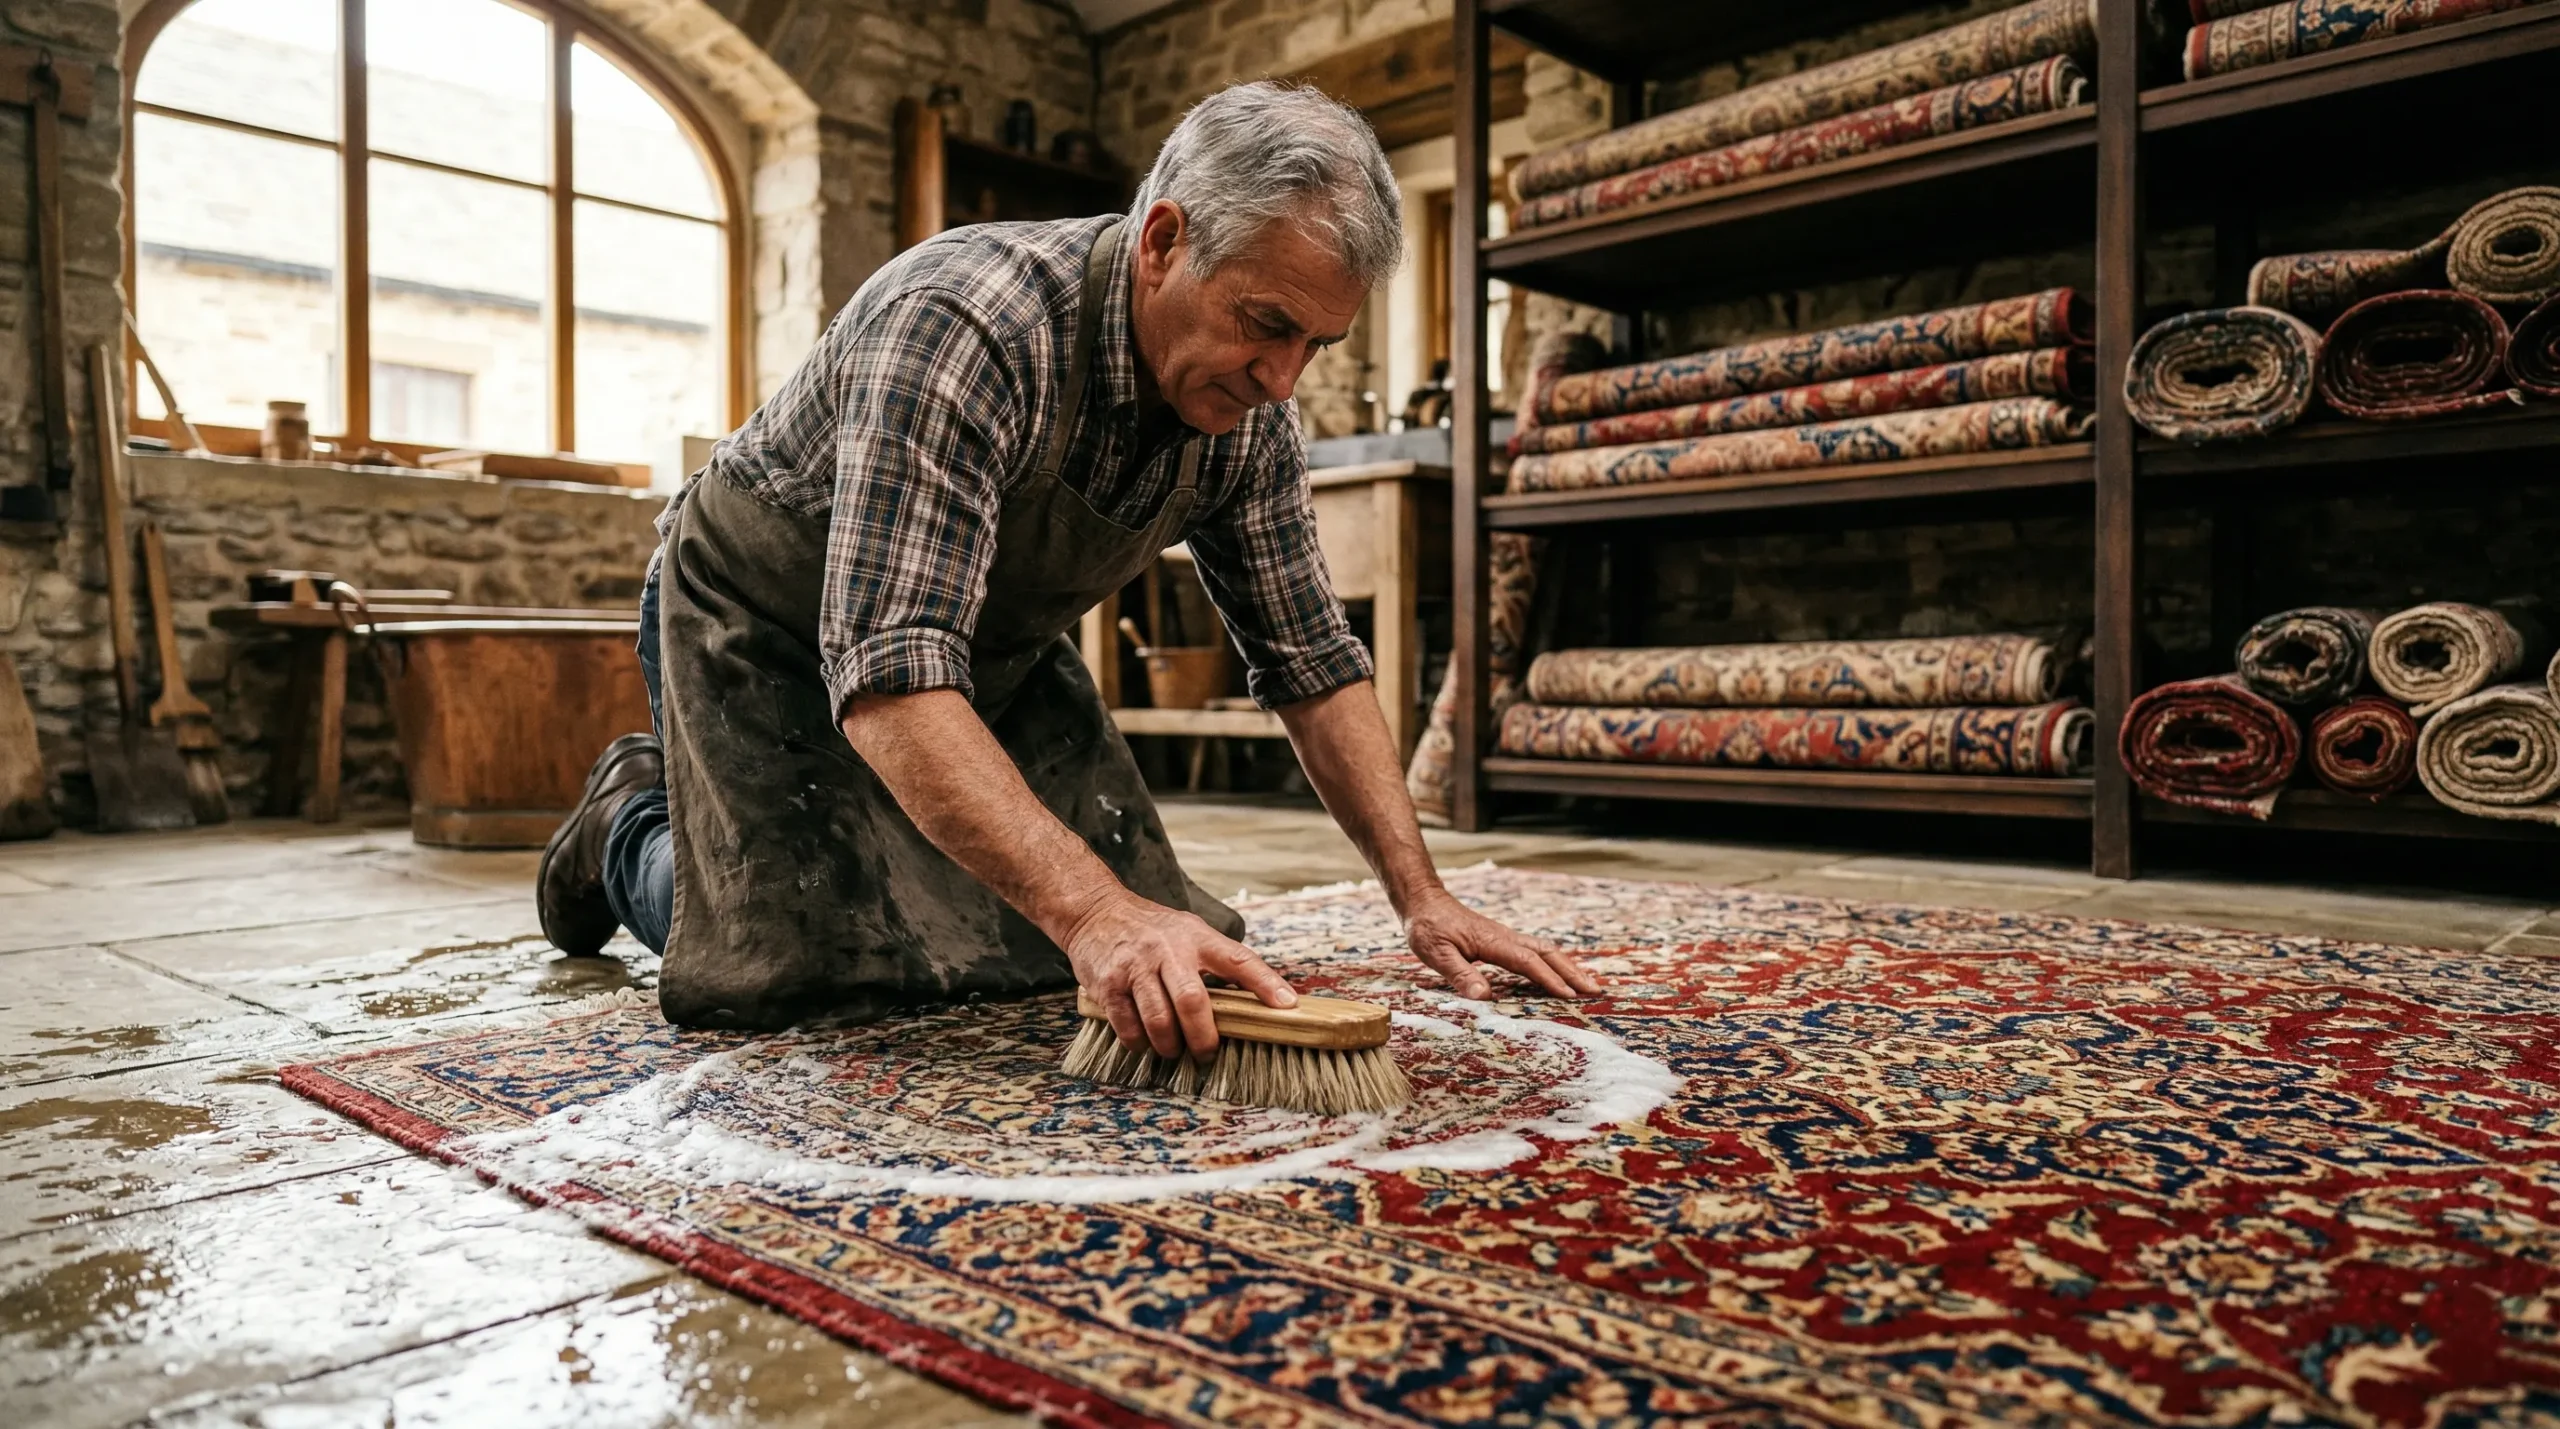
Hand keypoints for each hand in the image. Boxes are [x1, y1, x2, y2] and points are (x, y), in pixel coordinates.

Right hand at [1060, 890, 1297, 1059]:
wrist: (1095, 911)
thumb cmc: (1151, 930)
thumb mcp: (1189, 932)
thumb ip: (1218, 961)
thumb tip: (1258, 998)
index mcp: (1197, 938)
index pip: (1239, 959)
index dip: (1266, 983)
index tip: (1287, 1006)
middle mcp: (1168, 950)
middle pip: (1193, 1002)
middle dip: (1203, 1038)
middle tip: (1206, 1054)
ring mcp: (1136, 966)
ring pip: (1159, 1020)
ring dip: (1169, 1046)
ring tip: (1173, 1051)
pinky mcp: (1108, 983)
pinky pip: (1127, 1026)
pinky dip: (1138, 1043)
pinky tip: (1143, 1042)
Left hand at [1404, 888, 1600, 999]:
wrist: (1424, 901)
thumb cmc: (1427, 927)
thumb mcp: (1435, 953)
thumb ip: (1460, 974)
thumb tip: (1484, 997)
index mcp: (1493, 942)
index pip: (1528, 962)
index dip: (1549, 979)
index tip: (1570, 995)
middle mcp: (1505, 938)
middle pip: (1547, 953)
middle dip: (1572, 972)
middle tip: (1595, 991)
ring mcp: (1506, 938)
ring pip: (1545, 951)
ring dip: (1568, 966)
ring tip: (1588, 984)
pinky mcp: (1502, 940)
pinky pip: (1535, 951)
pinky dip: (1554, 962)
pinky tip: (1559, 972)